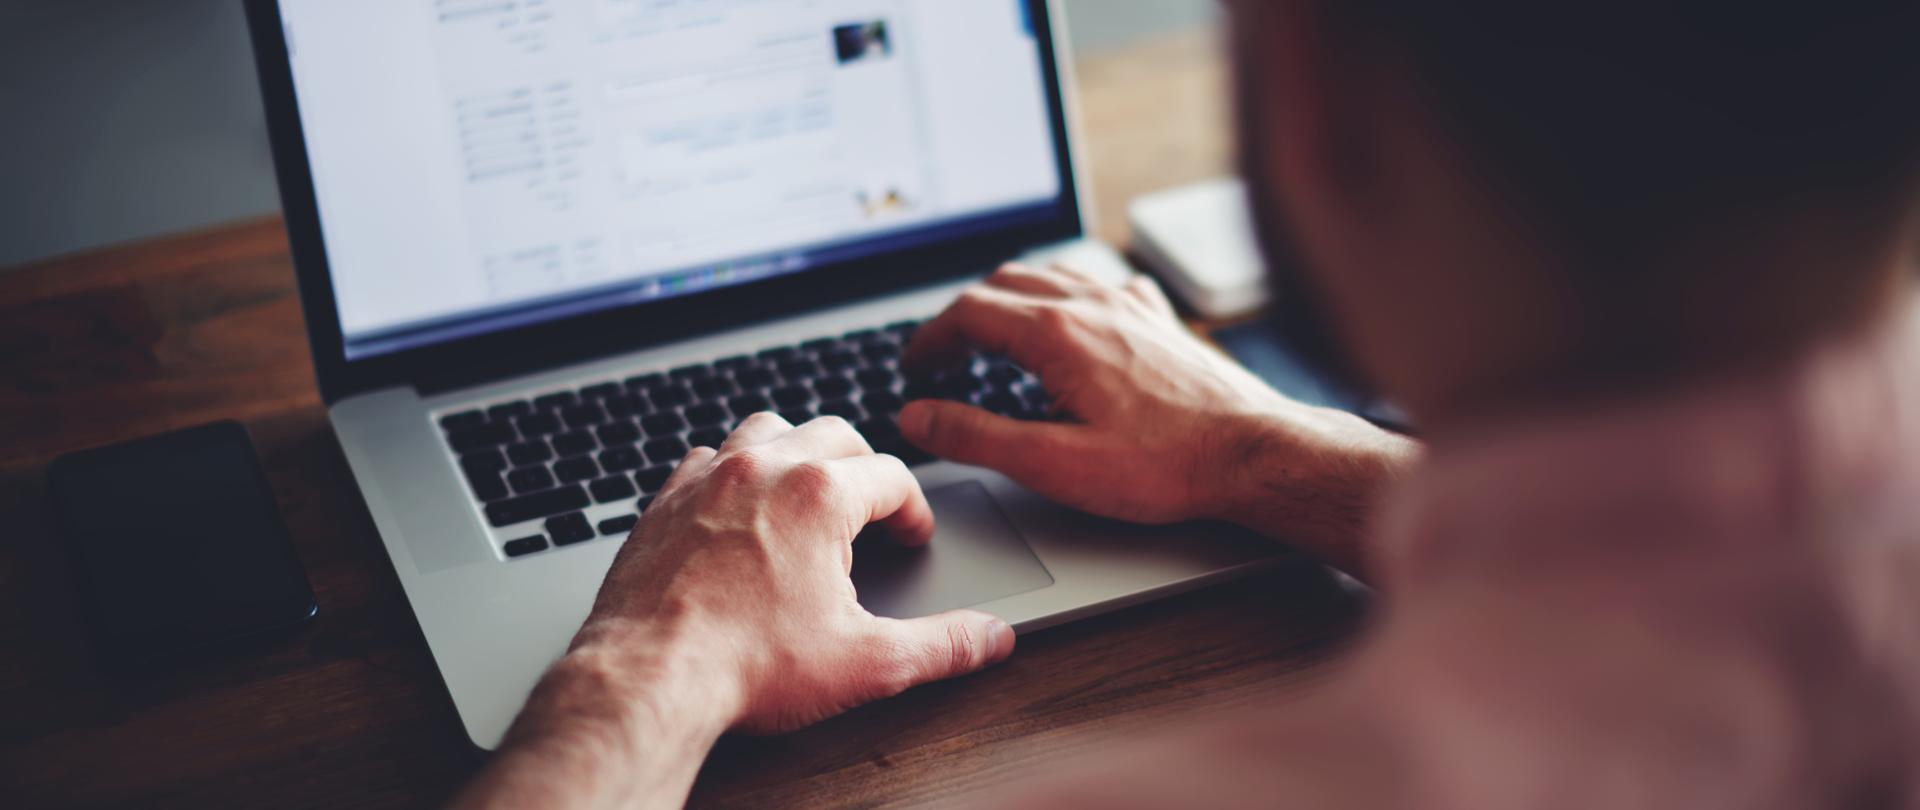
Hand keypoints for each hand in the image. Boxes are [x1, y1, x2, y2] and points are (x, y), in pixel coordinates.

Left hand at [556, 413, 1013, 737]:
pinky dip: (732, 470)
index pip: (892, 477)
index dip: (914, 510)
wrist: (648, 679)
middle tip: (873, 510)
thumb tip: (990, 638)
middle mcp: (763, 468)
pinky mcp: (664, 500)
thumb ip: (941, 645)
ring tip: (810, 492)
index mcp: (820, 494)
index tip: (912, 537)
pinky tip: (738, 508)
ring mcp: (707, 478)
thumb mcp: (866, 661)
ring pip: (768, 428)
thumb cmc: (747, 666)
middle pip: (835, 434)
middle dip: (864, 467)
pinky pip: (707, 457)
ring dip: (797, 452)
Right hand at [899, 263, 1414, 575]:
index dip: (930, 338)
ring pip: (1051, 275)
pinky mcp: (1159, 319)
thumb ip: (976, 436)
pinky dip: (1066, 294)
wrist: (1253, 452)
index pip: (968, 312)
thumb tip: (919, 417)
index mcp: (1057, 333)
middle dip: (963, 315)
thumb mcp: (1053, 463)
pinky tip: (1073, 319)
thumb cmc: (1164, 465)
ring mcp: (1130, 304)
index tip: (914, 365)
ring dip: (1009, 298)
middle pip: (1003, 284)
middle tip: (943, 354)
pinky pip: (1100, 283)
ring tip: (991, 332)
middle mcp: (1092, 303)